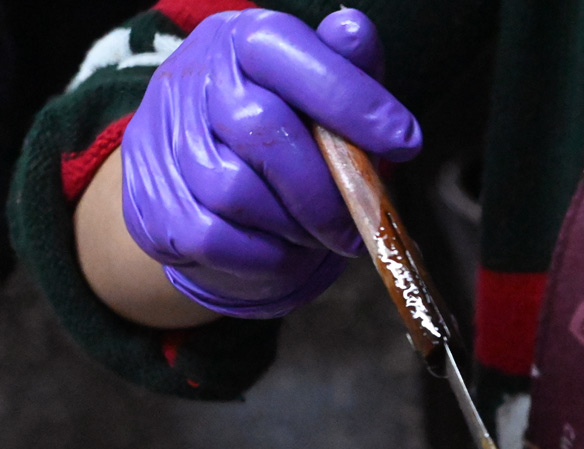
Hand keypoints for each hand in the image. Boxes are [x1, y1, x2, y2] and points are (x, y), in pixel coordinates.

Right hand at [119, 8, 421, 317]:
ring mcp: (160, 141)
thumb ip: (348, 71)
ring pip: (234, 190)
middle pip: (260, 128)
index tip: (406, 142)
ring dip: (294, 226)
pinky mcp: (152, 206)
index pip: (283, 50)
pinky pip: (214, 238)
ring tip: (316, 235)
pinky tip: (282, 252)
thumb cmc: (294, 145)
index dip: (348, 97)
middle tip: (355, 224)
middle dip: (324, 188)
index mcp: (236, 41)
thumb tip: (353, 32)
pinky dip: (263, 257)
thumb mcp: (328, 102)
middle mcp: (189, 79)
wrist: (219, 208)